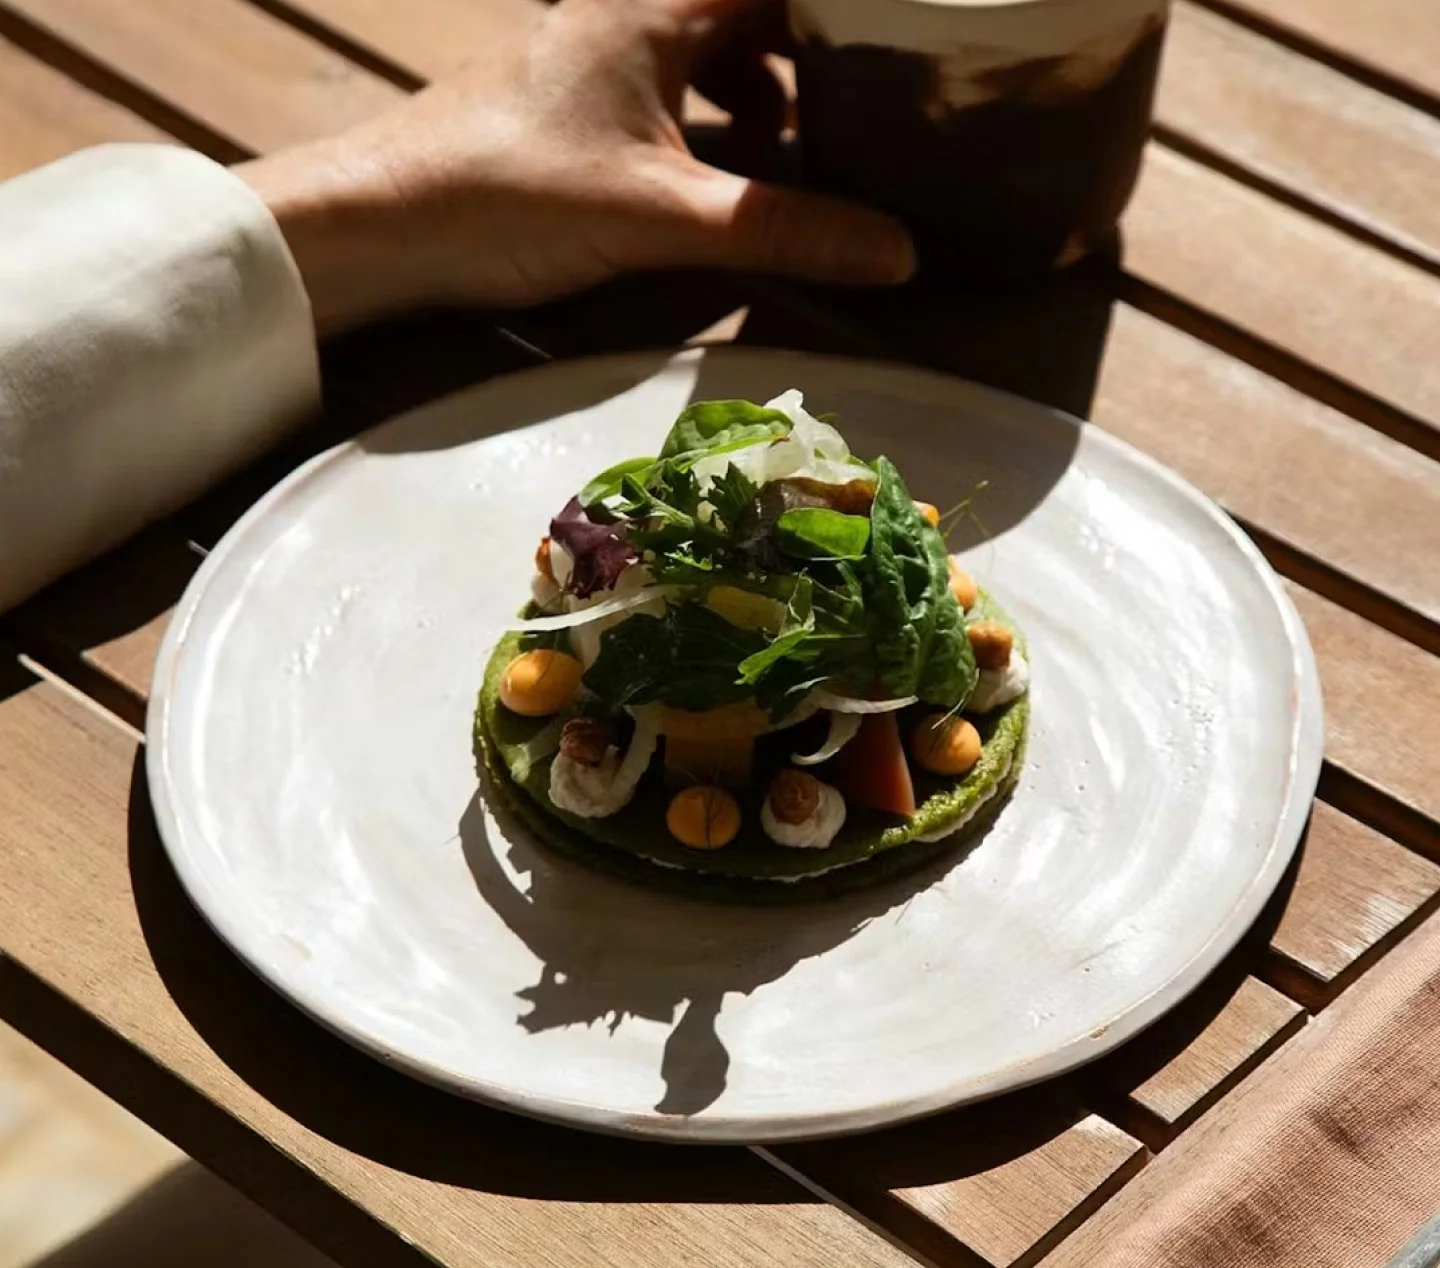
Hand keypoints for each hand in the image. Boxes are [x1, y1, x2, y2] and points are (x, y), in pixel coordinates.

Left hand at [240, 0, 915, 334]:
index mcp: (654, 7)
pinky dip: (703, 131)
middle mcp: (624, 15)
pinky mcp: (568, 106)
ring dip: (753, 104)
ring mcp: (590, 58)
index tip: (899, 50)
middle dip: (804, 64)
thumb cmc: (509, 195)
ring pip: (702, 58)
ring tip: (792, 163)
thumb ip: (781, 230)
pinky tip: (714, 188)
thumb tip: (896, 251)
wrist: (381, 225)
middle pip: (743, 16)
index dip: (835, 17)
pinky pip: (663, 96)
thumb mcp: (663, 216)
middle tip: (864, 117)